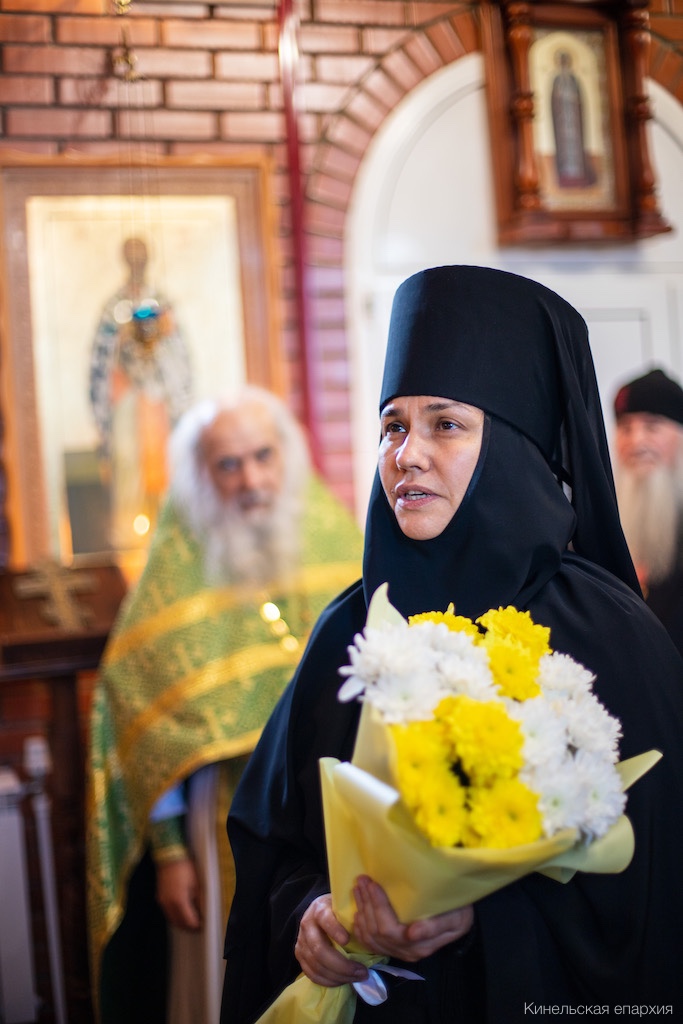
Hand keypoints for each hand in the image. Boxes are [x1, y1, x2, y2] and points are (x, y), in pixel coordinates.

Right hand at [155, 857, 201, 930]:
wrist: (169, 857)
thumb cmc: (185, 869)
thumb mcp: (196, 884)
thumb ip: (199, 901)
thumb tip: (202, 912)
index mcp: (179, 901)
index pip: (188, 921)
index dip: (196, 925)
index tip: (203, 925)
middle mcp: (168, 904)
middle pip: (178, 923)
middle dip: (188, 927)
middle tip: (197, 926)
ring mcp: (162, 902)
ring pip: (171, 919)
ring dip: (180, 923)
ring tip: (190, 921)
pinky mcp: (159, 898)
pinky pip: (167, 913)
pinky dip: (174, 916)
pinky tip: (181, 913)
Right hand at [295, 894, 368, 986]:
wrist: (319, 913)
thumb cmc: (338, 913)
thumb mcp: (345, 908)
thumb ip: (353, 917)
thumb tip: (372, 936)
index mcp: (319, 909)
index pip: (325, 919)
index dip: (335, 930)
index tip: (347, 940)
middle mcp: (307, 924)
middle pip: (319, 950)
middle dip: (342, 965)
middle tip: (362, 971)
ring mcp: (300, 941)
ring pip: (316, 965)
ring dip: (338, 976)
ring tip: (356, 977)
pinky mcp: (299, 955)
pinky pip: (312, 974)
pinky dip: (328, 981)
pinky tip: (343, 981)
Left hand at [352, 875, 472, 961]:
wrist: (461, 920)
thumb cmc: (458, 913)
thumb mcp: (454, 917)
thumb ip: (435, 926)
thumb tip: (412, 933)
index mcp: (419, 945)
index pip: (389, 929)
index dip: (377, 907)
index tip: (372, 884)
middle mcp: (406, 952)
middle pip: (377, 932)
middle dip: (367, 904)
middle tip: (361, 880)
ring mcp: (399, 952)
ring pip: (371, 937)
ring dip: (362, 911)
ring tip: (358, 889)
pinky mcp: (393, 948)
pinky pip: (370, 943)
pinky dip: (361, 928)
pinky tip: (358, 912)